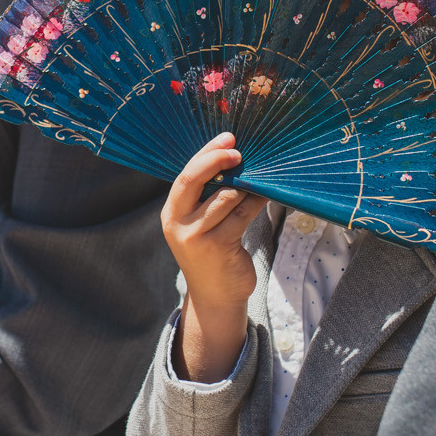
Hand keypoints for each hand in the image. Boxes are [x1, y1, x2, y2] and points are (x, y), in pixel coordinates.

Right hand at [164, 134, 268, 381]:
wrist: (215, 297)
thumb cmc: (212, 254)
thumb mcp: (200, 225)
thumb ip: (208, 198)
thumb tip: (234, 162)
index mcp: (171, 213)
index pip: (185, 175)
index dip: (205, 154)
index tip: (227, 138)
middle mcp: (178, 223)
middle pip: (193, 179)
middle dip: (217, 160)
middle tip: (238, 151)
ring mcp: (196, 236)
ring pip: (225, 196)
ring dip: (244, 185)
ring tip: (258, 181)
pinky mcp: (217, 247)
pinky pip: (241, 215)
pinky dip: (254, 202)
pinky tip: (264, 196)